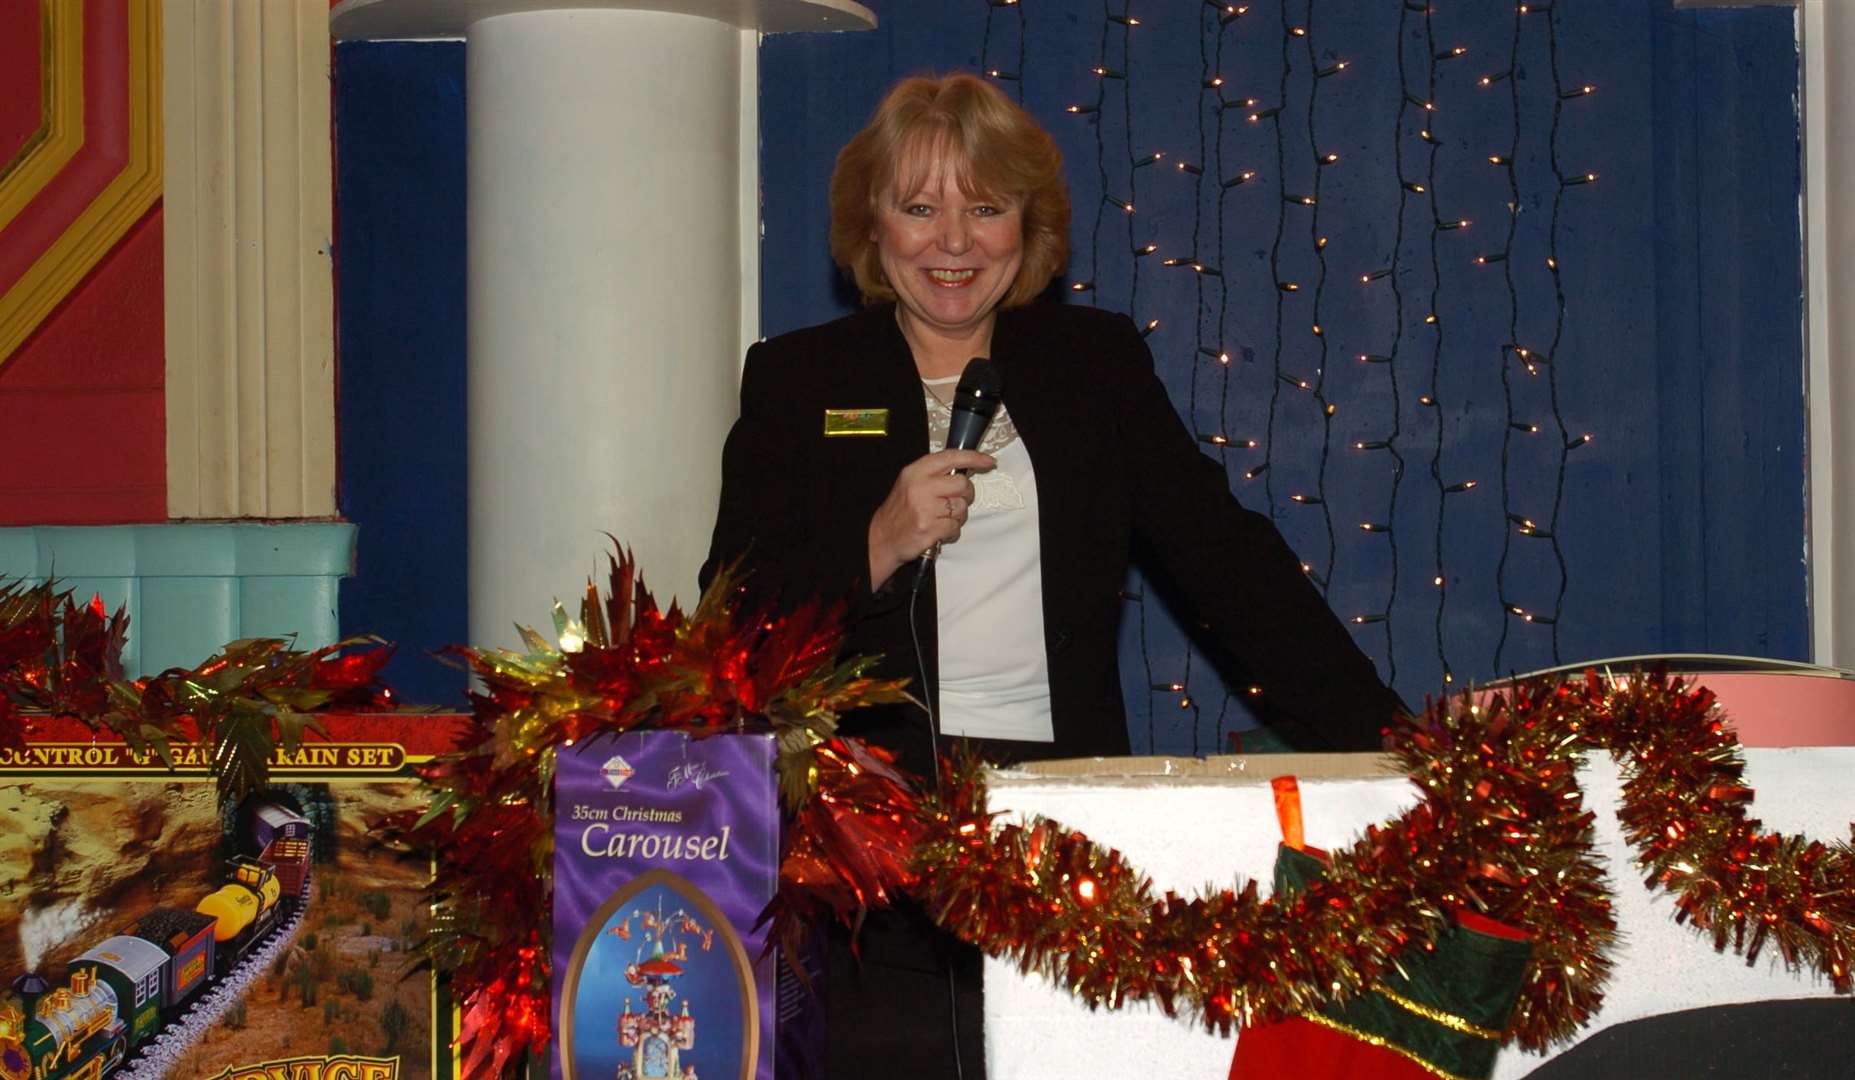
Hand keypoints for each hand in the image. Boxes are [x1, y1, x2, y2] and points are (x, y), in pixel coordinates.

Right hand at [868, 449, 995, 588]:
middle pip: (962, 484)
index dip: (973, 458)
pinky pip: (955, 527)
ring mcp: (924, 509)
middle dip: (966, 495)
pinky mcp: (929, 529)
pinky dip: (951, 532)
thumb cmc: (901, 510)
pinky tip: (939, 531)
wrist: (882, 538)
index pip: (950, 457)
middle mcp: (920, 487)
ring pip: (961, 508)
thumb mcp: (910, 483)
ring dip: (957, 516)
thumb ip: (935, 474)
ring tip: (941, 519)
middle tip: (955, 502)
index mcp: (915, 472)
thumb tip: (966, 469)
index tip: (989, 461)